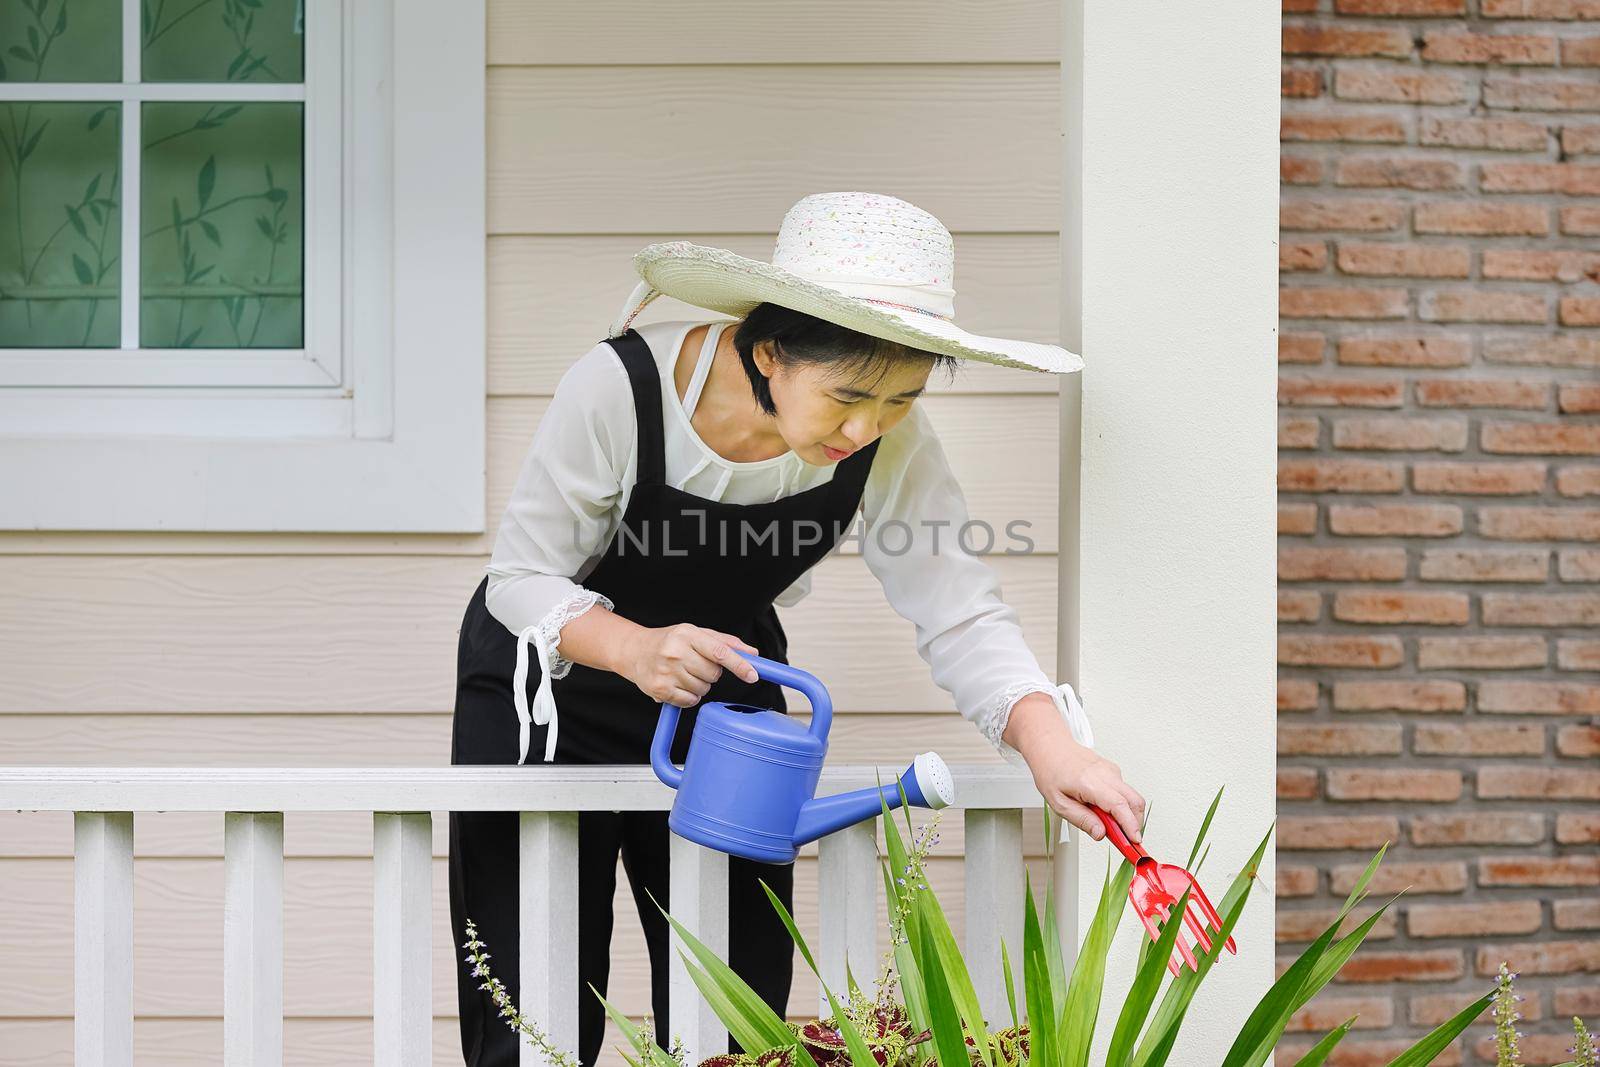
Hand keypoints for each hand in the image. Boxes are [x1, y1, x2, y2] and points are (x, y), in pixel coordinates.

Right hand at [618, 623, 761, 707]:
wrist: (634, 651)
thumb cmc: (669, 641)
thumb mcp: (696, 633)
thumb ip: (725, 642)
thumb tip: (752, 654)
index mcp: (687, 634)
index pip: (719, 652)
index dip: (739, 665)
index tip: (753, 675)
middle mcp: (675, 652)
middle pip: (713, 674)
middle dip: (712, 672)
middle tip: (696, 664)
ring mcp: (666, 672)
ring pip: (703, 689)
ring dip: (700, 684)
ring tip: (684, 672)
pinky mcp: (660, 689)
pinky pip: (690, 700)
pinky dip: (689, 696)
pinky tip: (678, 684)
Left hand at [1004, 693, 1146, 843]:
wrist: (1050, 746)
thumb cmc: (1051, 771)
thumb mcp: (1059, 803)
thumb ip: (1082, 820)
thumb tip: (1100, 833)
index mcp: (1090, 783)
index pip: (1120, 806)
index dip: (1131, 825)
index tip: (1135, 841)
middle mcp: (1105, 774)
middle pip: (1134, 802)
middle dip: (1135, 824)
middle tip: (1125, 840)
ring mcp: (1111, 771)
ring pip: (1132, 797)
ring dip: (1127, 815)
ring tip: (1108, 824)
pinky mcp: (1113, 771)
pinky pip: (1124, 791)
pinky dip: (1121, 805)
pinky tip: (1103, 809)